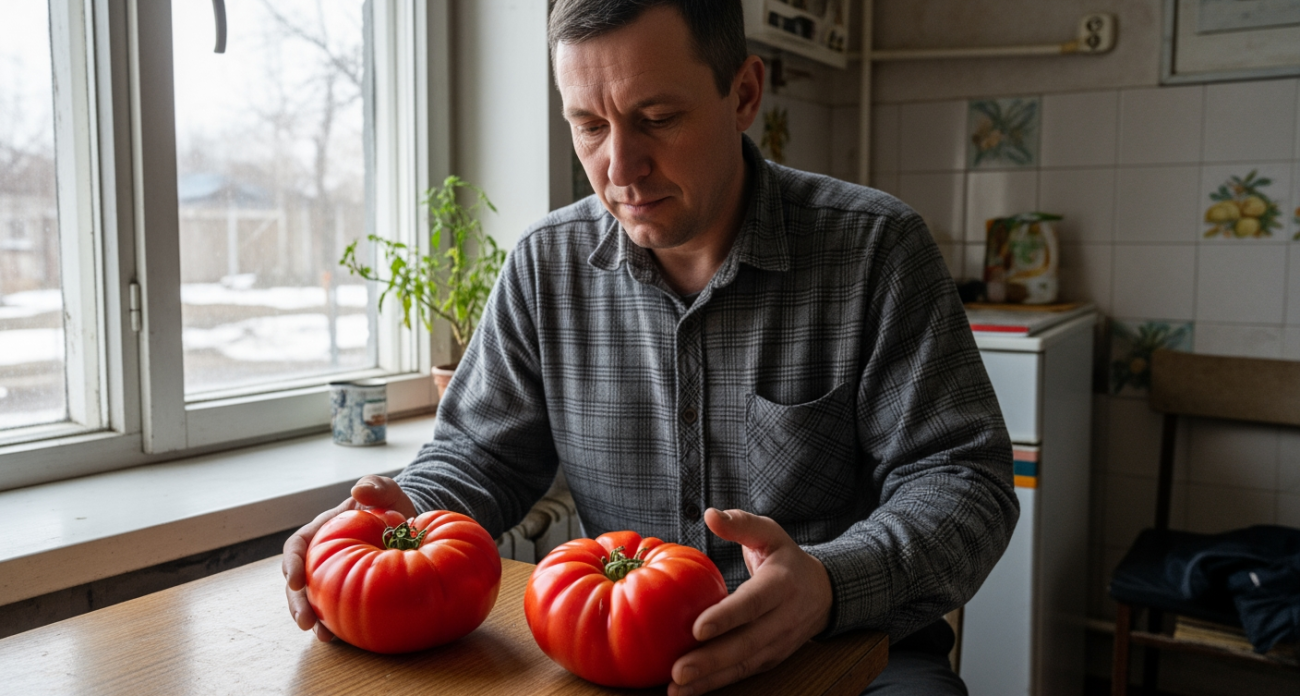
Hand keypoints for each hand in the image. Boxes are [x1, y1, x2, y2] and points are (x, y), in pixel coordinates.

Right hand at [282, 475, 416, 640]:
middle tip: (305, 622)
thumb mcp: (386, 490)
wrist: (411, 524)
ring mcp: (335, 577)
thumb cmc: (391, 504)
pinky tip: (344, 638)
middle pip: (299, 582)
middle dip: (297, 603)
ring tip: (323, 636)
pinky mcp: (350, 592)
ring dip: (314, 619)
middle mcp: (323, 557)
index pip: (297, 547)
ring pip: (315, 600)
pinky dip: (338, 624)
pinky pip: (338, 610)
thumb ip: (375, 485)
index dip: (290, 564)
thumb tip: (359, 490)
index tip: (294, 580)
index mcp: (323, 532)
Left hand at [669, 508, 832, 695]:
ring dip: (710, 679)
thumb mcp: (770, 533)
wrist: (825, 593)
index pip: (753, 603)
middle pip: (746, 643)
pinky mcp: (770, 659)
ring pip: (744, 664)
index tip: (697, 628)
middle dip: (712, 659)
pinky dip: (715, 684)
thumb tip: (710, 514)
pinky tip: (687, 691)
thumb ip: (741, 524)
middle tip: (678, 670)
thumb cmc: (786, 559)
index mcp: (781, 585)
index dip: (727, 617)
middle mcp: (782, 619)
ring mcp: (778, 643)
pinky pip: (742, 673)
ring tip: (677, 688)